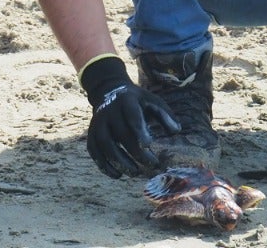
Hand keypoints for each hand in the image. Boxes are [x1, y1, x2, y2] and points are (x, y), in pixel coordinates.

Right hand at [79, 55, 178, 178]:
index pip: (132, 116)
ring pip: (105, 145)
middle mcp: (109, 111)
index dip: (139, 131)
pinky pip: (94, 151)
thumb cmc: (137, 101)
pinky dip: (103, 165)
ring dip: (119, 162)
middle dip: (136, 153)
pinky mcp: (91, 134)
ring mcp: (97, 123)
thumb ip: (165, 115)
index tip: (149, 145)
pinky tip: (117, 175)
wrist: (108, 92)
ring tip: (135, 172)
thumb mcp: (152, 102)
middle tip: (152, 165)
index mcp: (126, 101)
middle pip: (120, 135)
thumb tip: (176, 131)